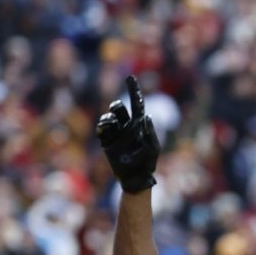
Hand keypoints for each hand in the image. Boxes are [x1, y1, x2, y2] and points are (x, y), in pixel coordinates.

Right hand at [96, 75, 160, 192]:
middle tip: (118, 115)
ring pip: (109, 115)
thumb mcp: (153, 149)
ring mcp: (115, 132)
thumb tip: (146, 117)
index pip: (136, 104)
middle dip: (116, 107)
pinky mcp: (106, 140)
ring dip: (110, 118)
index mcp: (139, 125)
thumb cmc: (147, 164)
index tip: (130, 77)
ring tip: (114, 127)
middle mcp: (126, 126)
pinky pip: (102, 127)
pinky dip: (104, 126)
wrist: (133, 178)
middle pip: (118, 107)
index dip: (133, 90)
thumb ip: (151, 133)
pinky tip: (108, 131)